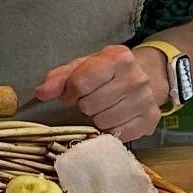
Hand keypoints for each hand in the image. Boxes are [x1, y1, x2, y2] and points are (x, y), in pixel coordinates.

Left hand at [35, 44, 166, 142]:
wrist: (147, 75)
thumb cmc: (107, 72)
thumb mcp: (82, 67)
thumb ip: (59, 78)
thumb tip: (41, 93)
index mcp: (117, 57)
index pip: (81, 82)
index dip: (69, 93)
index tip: (70, 95)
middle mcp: (136, 77)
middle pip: (90, 105)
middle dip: (84, 105)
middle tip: (90, 101)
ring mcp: (146, 99)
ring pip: (104, 122)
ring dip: (97, 118)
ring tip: (102, 109)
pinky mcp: (151, 120)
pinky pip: (119, 134)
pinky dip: (111, 130)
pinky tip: (114, 119)